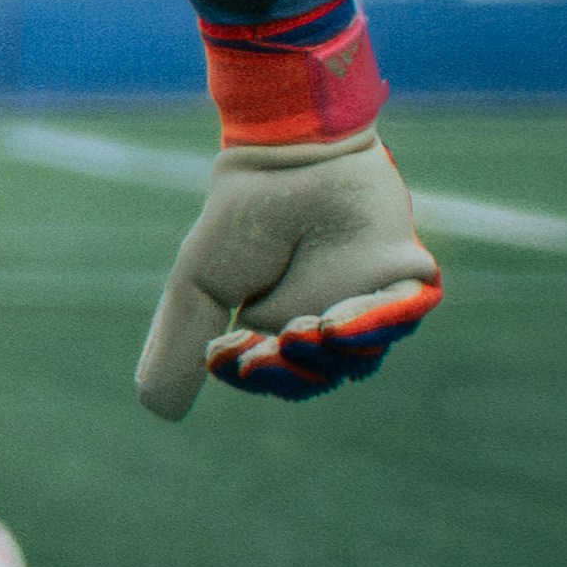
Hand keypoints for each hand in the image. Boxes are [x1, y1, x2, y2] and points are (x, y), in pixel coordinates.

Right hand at [138, 137, 443, 413]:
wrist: (287, 154)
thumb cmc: (244, 213)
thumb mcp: (196, 286)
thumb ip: (177, 343)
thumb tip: (160, 412)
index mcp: (281, 325)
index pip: (274, 374)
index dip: (251, 374)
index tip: (223, 350)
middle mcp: (329, 320)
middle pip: (318, 376)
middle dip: (286, 373)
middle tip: (259, 348)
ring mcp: (372, 301)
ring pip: (362, 358)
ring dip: (327, 355)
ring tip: (299, 329)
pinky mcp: (407, 276)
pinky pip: (402, 318)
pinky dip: (371, 329)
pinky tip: (334, 325)